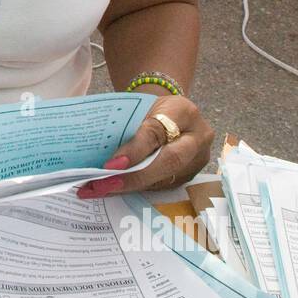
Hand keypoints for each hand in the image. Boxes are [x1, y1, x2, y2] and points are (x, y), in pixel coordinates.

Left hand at [75, 96, 214, 199]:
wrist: (168, 113)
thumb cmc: (150, 109)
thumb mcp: (139, 108)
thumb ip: (127, 127)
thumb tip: (103, 158)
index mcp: (184, 112)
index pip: (158, 131)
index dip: (135, 150)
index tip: (111, 164)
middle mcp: (198, 138)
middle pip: (170, 161)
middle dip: (134, 176)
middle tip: (104, 184)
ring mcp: (197, 160)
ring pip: (164, 178)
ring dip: (129, 186)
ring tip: (99, 189)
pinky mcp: (188, 175)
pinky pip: (161, 185)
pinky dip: (134, 188)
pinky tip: (111, 189)